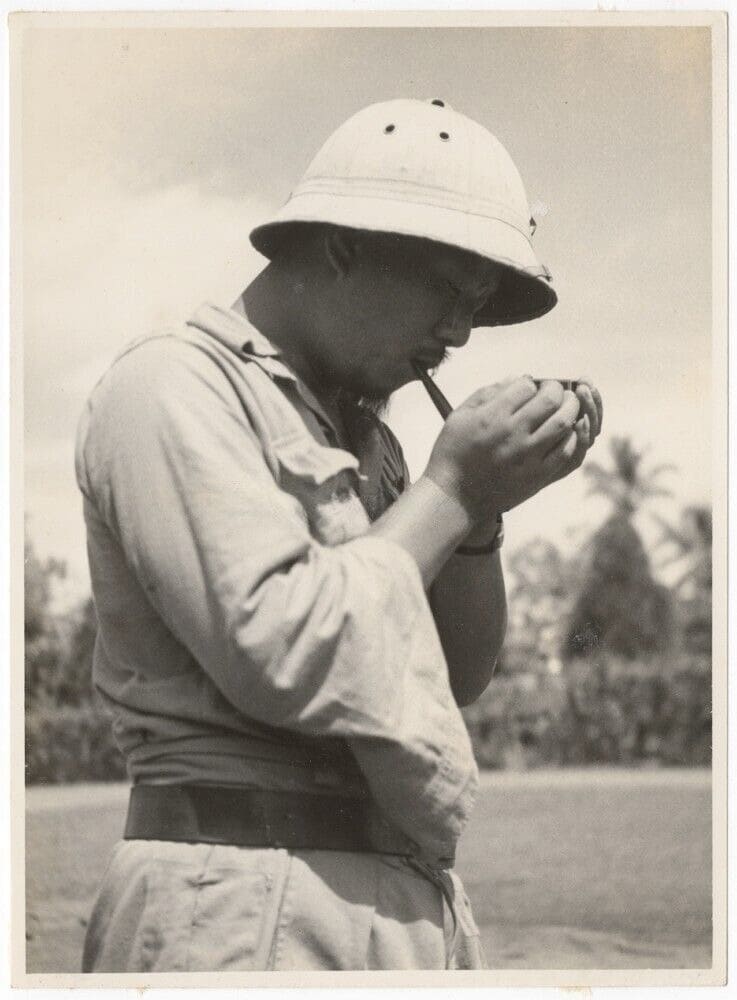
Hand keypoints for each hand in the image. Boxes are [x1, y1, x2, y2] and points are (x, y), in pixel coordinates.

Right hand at [425, 376, 598, 520]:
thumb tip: (516, 379)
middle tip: (556, 391)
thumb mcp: (459, 416)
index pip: (526, 386)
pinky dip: (571, 436)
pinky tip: (567, 432)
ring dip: (571, 409)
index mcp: (492, 417)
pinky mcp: (537, 476)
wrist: (456, 496)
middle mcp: (512, 434)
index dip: (531, 383)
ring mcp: (527, 456)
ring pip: (563, 423)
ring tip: (567, 406)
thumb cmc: (453, 453)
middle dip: (557, 390)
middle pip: (550, 400)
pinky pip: (565, 451)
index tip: (529, 388)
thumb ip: (486, 394)